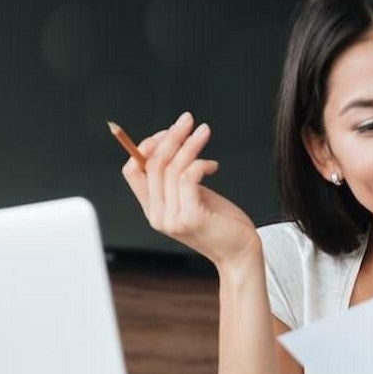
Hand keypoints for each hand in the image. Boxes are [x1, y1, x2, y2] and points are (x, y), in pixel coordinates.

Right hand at [120, 112, 259, 267]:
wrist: (240, 254)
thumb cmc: (222, 223)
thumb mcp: (195, 197)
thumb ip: (179, 180)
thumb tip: (173, 143)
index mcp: (153, 209)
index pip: (132, 171)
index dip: (145, 146)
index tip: (168, 131)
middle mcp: (157, 215)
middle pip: (152, 164)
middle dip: (170, 136)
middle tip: (188, 120)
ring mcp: (171, 219)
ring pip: (171, 168)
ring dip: (189, 144)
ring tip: (204, 131)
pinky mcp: (190, 218)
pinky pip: (188, 177)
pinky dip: (200, 163)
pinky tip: (213, 165)